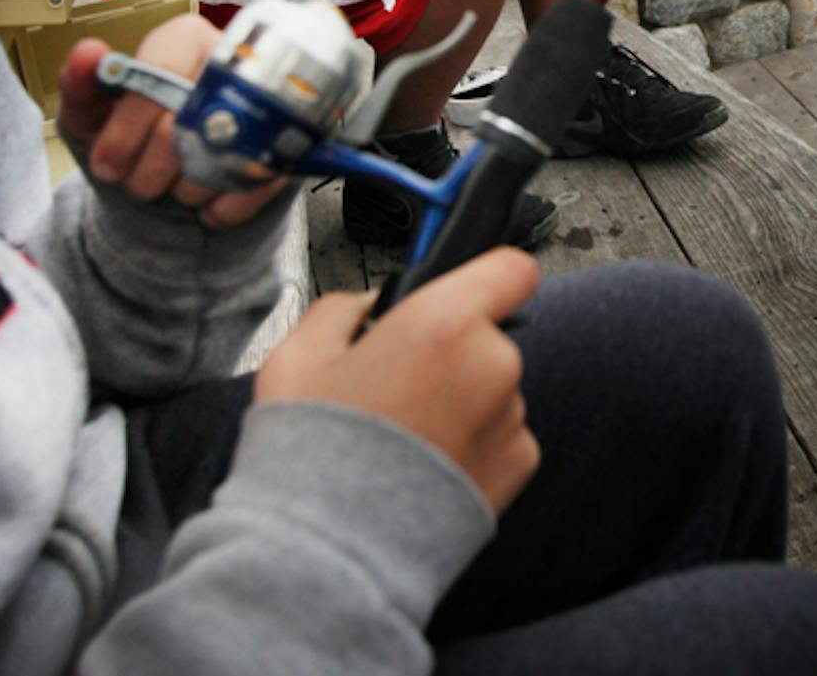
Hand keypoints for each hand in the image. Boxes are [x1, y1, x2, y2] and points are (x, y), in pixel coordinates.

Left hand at [56, 15, 290, 227]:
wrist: (173, 182)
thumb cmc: (131, 138)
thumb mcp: (93, 116)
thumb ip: (83, 86)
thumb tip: (88, 53)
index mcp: (186, 38)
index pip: (162, 69)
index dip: (129, 123)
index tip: (107, 166)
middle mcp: (235, 59)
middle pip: (190, 119)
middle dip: (151, 169)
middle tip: (138, 184)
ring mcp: (271, 103)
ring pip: (224, 155)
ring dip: (187, 190)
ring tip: (173, 188)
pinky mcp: (292, 144)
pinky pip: (257, 183)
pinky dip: (223, 207)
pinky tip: (206, 207)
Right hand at [256, 249, 540, 512]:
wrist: (331, 549)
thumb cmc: (311, 448)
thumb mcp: (297, 353)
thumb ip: (345, 308)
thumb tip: (373, 304)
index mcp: (445, 322)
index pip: (510, 268)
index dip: (487, 276)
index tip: (462, 291)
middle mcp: (492, 363)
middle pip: (488, 335)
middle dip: (451, 350)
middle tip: (396, 383)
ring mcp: (511, 416)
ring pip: (493, 387)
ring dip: (461, 400)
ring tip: (403, 436)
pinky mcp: (519, 465)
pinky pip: (500, 434)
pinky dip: (471, 443)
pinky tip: (423, 464)